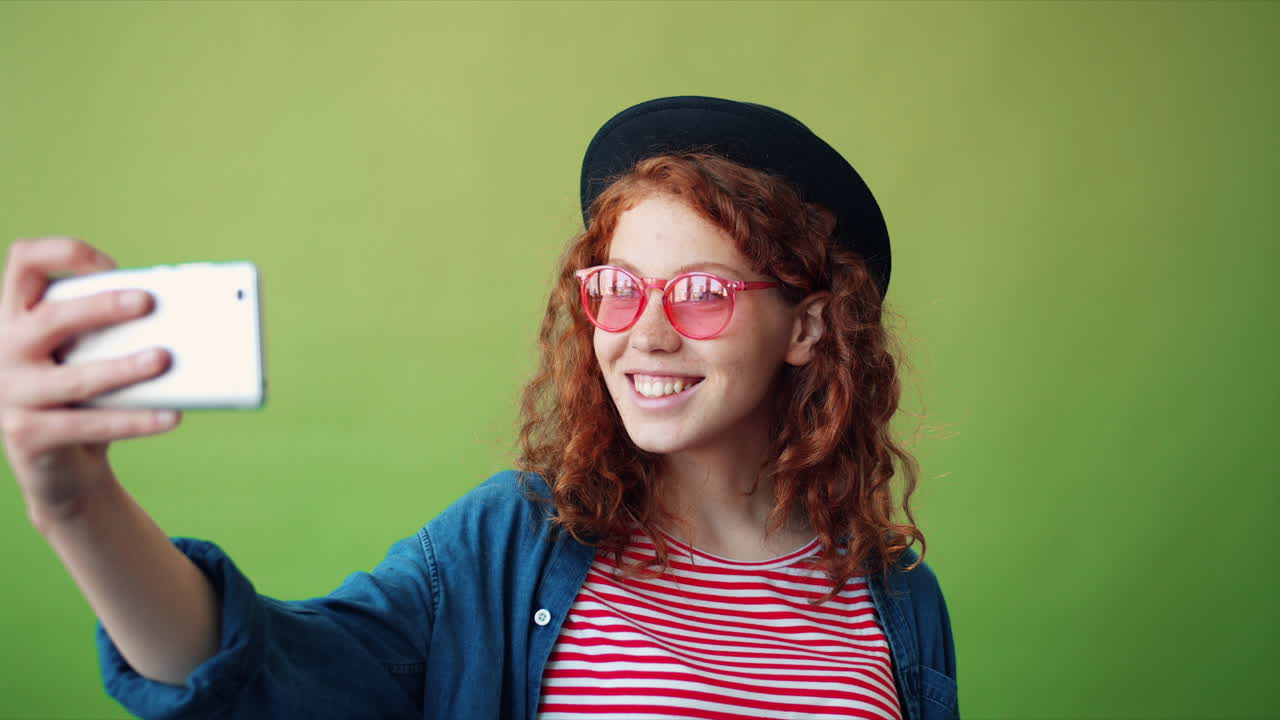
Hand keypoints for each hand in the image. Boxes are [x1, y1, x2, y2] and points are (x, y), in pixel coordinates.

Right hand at [0, 237, 179, 530]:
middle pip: (49, 318)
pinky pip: (88, 426)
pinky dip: (134, 421)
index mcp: (16, 316)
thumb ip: (110, 330)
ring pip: (73, 378)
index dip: (65, 254)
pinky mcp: (27, 435)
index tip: (111, 265)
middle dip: (100, 307)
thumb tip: (175, 313)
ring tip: (164, 359)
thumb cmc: (82, 395)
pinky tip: (170, 415)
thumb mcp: (88, 354)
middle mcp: (4, 349)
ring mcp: (10, 394)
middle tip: (148, 303)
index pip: (24, 262)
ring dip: (123, 368)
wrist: (61, 465)